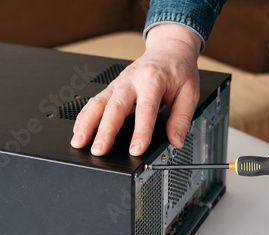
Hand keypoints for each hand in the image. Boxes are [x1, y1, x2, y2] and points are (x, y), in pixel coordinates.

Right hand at [70, 24, 200, 155]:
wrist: (169, 49)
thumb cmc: (179, 70)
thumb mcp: (189, 93)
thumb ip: (181, 119)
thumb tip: (176, 141)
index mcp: (153, 79)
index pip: (146, 108)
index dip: (141, 131)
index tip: (136, 149)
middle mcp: (132, 79)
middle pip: (115, 106)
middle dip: (105, 131)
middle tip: (99, 150)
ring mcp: (119, 82)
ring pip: (98, 102)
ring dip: (87, 124)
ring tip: (79, 142)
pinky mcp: (112, 87)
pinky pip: (94, 101)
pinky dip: (85, 116)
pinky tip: (79, 130)